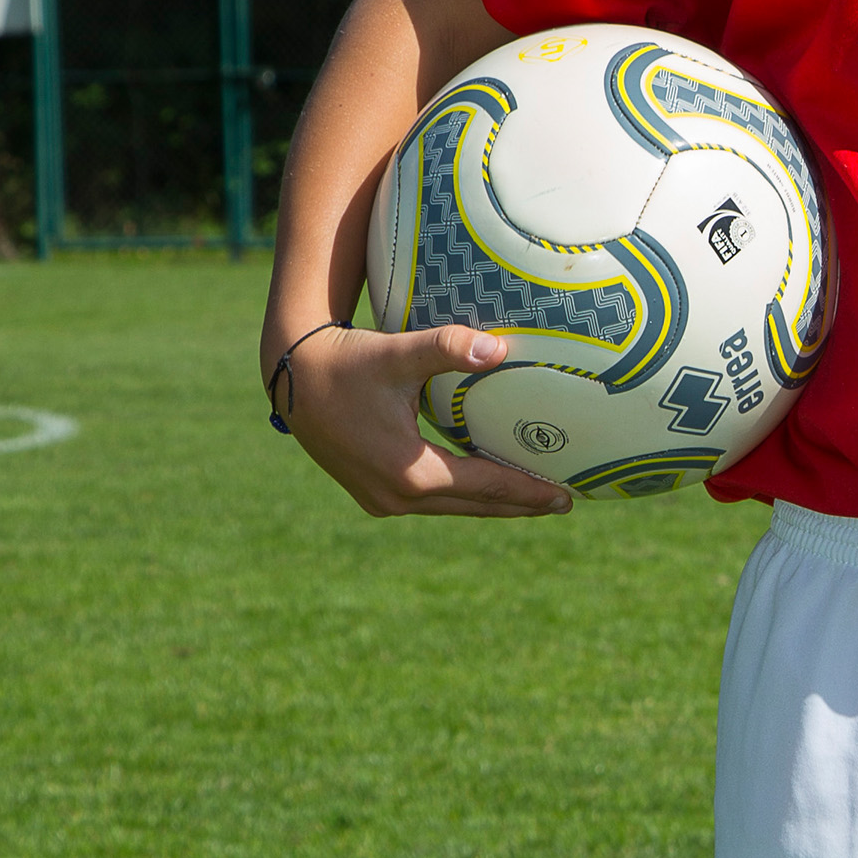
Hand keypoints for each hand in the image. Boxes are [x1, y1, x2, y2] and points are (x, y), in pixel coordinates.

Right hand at [269, 323, 572, 516]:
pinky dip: (461, 498)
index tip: (567, 496)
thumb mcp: (397, 354)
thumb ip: (448, 349)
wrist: (290, 377)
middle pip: (474, 506)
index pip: (486, 485)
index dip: (528, 490)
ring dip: (491, 504)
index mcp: (411, 471)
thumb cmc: (346, 361)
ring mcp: (381, 501)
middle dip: (520, 505)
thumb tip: (500, 350)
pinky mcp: (371, 495)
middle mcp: (397, 496)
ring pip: (452, 508)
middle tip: (564, 503)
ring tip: (532, 501)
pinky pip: (430, 503)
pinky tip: (481, 490)